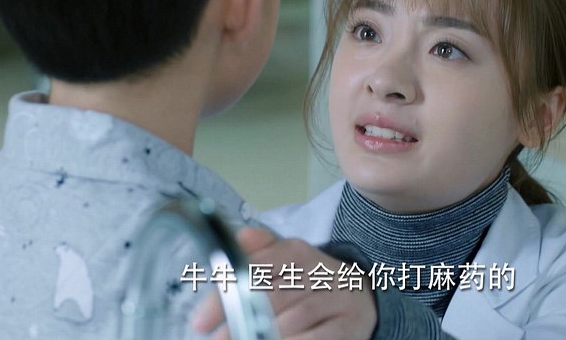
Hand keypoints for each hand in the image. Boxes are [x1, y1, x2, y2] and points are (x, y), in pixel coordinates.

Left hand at [192, 227, 376, 339]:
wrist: (364, 296)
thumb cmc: (312, 282)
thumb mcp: (286, 261)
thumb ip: (261, 251)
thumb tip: (240, 236)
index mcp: (298, 252)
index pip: (258, 267)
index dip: (227, 294)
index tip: (202, 321)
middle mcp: (320, 270)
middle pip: (275, 295)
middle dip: (241, 320)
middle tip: (218, 339)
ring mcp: (338, 298)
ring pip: (297, 317)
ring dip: (266, 336)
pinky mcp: (351, 324)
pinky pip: (320, 337)